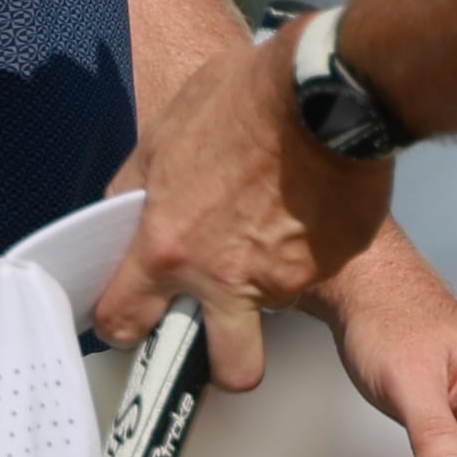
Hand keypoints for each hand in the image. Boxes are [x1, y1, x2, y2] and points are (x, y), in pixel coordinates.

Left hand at [100, 21, 389, 390]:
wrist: (322, 86)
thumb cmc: (241, 100)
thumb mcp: (161, 134)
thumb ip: (138, 188)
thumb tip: (122, 213)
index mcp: (169, 247)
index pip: (125, 321)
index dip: (123, 326)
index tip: (132, 322)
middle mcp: (227, 277)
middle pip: (230, 370)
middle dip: (226, 360)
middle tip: (224, 323)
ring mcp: (287, 276)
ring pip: (277, 305)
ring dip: (271, 279)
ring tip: (274, 220)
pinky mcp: (334, 260)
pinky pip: (318, 266)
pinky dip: (311, 243)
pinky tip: (307, 200)